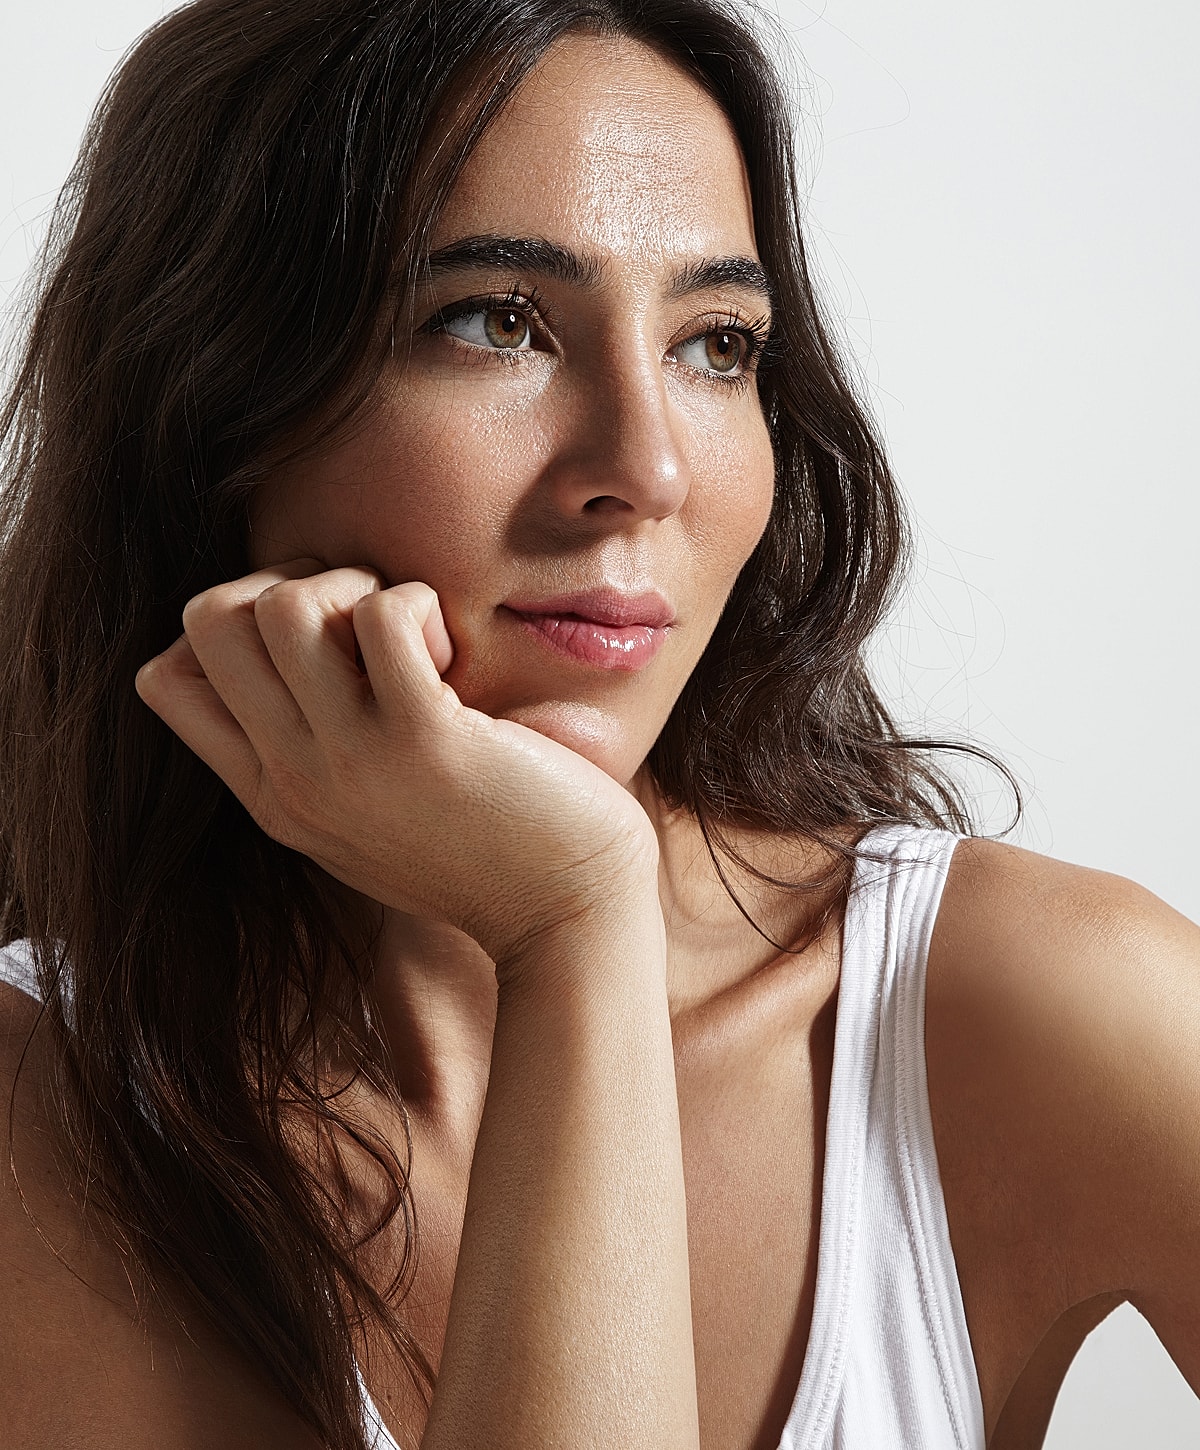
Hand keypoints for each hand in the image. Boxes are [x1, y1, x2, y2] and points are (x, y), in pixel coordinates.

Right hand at [135, 561, 660, 969]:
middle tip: (360, 620)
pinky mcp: (424, 738)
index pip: (166, 679)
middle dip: (285, 582)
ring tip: (411, 641)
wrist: (567, 917)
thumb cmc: (485, 851)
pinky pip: (382, 615)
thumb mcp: (364, 816)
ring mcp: (350, 760)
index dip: (234, 626)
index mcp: (270, 796)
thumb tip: (287, 630)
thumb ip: (313, 751)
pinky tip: (449, 655)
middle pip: (209, 620)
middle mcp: (292, 780)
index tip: (316, 642)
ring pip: (281, 606)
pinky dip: (415, 604)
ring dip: (352, 588)